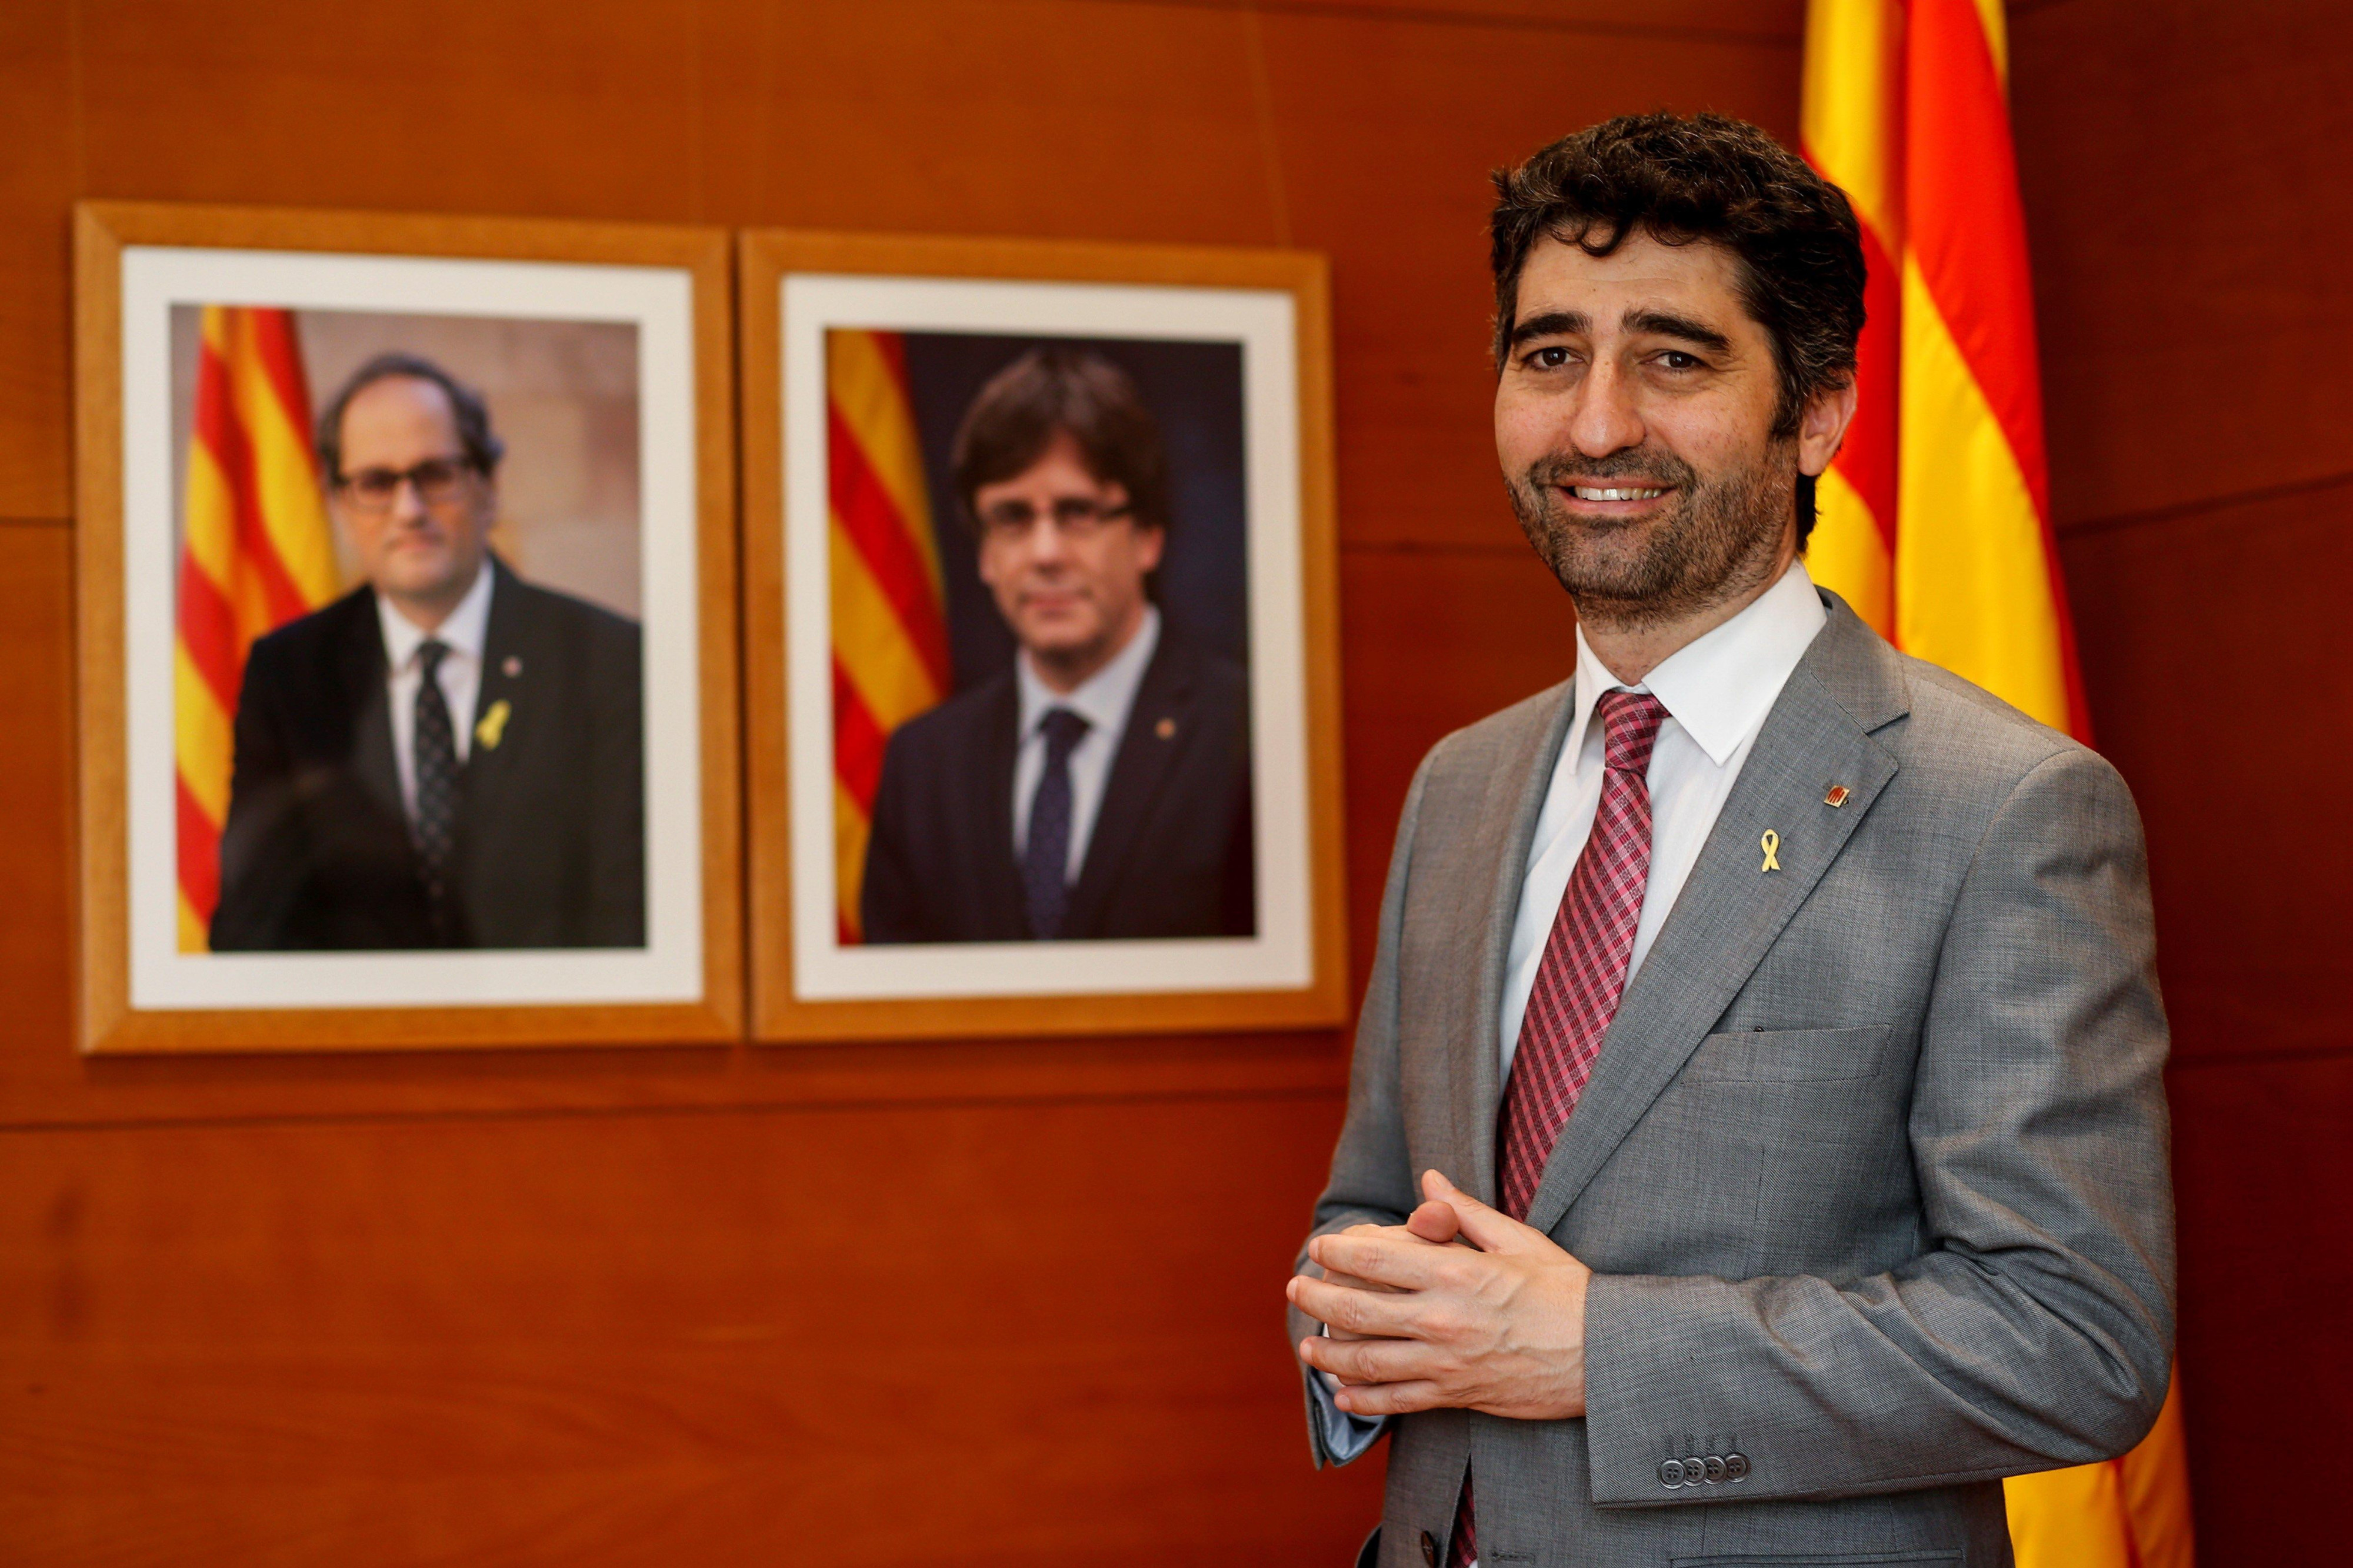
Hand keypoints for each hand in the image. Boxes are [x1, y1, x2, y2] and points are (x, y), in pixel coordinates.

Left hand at [1286, 1169, 1592, 1419]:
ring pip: (1366, 1361)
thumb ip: (1464, 1213)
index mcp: (1454, 1272)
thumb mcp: (1517, 1240)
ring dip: (1327, 1354)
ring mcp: (1445, 1362)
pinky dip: (1364, 1401)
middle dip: (1315, 1298)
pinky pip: (1397, 1402)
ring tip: (1307, 1346)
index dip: (1336, 1251)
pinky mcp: (1456, 1395)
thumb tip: (1429, 1184)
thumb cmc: (1563, 1291)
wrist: (1601, 1355)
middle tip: (1296, 1289)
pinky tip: (1344, 1396)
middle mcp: (1440, 1318)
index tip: (1320, 1247)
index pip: (1373, 1258)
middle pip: (1354, 1309)